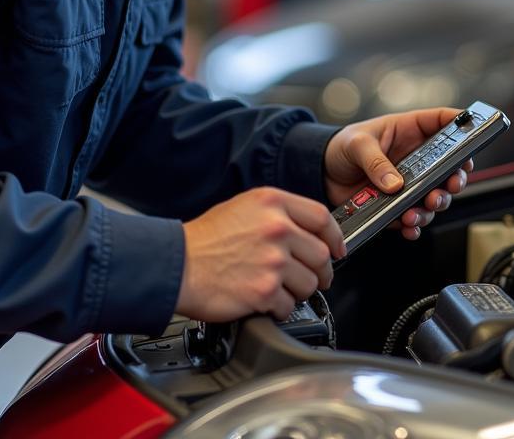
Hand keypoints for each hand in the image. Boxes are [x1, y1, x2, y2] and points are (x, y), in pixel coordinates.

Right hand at [176, 187, 345, 321]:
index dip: (335, 237)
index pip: (322, 218)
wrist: (176, 264)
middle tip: (313, 278)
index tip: (337, 249)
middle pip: (321, 254)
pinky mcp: (264, 291)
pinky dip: (279, 309)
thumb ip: (278, 214)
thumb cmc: (205, 239)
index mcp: (272, 203)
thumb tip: (307, 232)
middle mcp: (276, 228)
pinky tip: (264, 301)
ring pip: (309, 283)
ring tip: (279, 289)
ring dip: (298, 292)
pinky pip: (289, 306)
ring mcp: (272, 260)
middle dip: (320, 271)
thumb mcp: (244, 207)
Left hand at [324, 107, 473, 240]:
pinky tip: (408, 227)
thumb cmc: (340, 147)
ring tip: (418, 211)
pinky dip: (414, 225)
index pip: (443, 122)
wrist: (321, 173)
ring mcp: (409, 183)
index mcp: (409, 131)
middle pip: (449, 166)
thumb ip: (375, 162)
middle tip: (449, 186)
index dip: (463, 125)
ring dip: (433, 205)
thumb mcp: (356, 144)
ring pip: (436, 195)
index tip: (475, 134)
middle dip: (455, 178)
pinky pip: (414, 217)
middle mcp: (415, 157)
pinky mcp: (397, 205)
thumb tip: (395, 184)